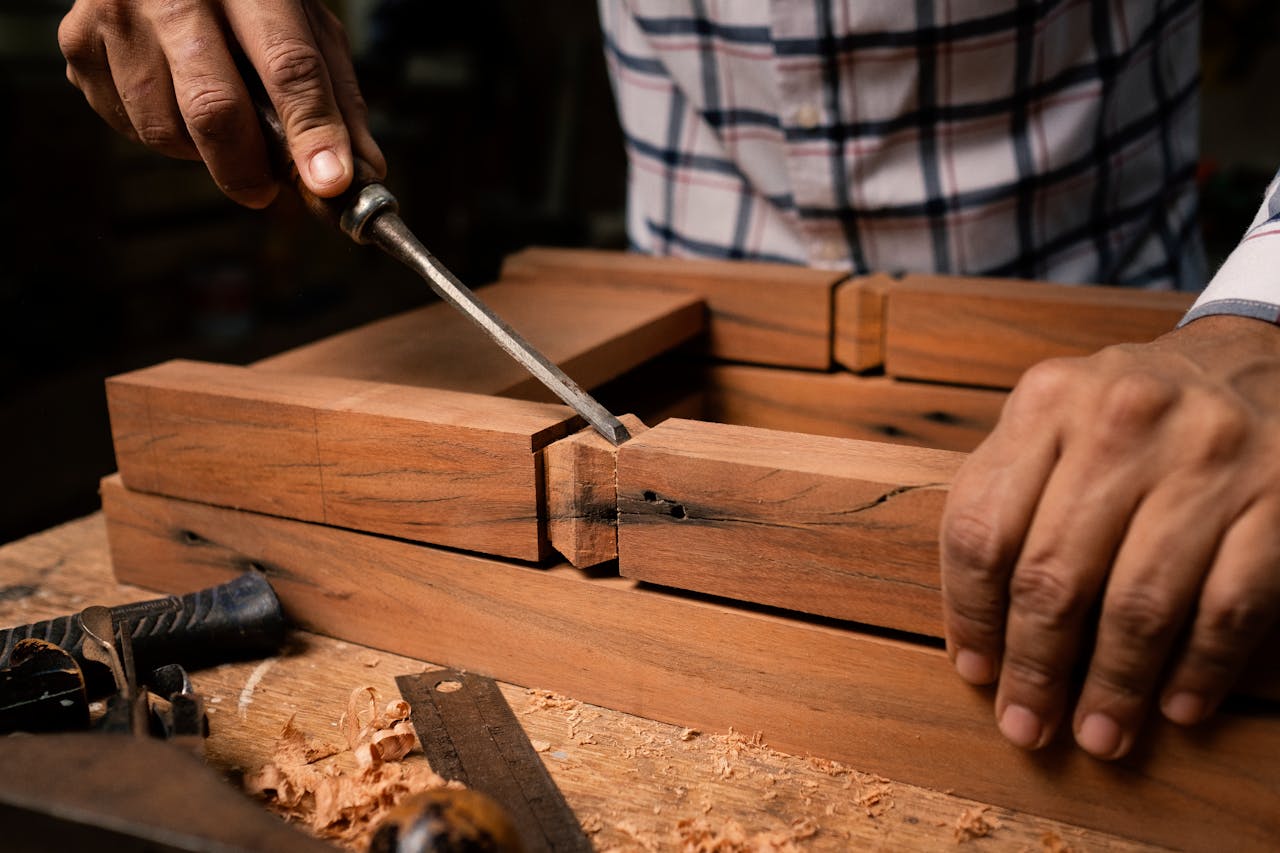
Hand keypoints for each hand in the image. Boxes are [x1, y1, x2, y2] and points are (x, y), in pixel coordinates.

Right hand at [58, 0, 385, 206]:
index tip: (330, 185)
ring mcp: (115, 16)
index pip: (287, 65)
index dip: (311, 132)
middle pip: (214, 109)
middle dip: (250, 170)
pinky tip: (175, 95)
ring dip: (205, 153)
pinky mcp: (77, 45)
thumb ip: (334, 98)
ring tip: (222, 120)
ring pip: (166, 130)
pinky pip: (129, 126)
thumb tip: (363, 172)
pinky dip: (164, 133)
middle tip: (269, 191)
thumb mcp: (303, 23)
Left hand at [940, 314, 1279, 758]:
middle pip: (1052, 574)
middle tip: (1027, 726)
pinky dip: (1200, 668)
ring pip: (1139, 603)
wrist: (1255, 356)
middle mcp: (1120, 421)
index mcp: (1047, 402)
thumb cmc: (1130, 412)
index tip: (975, 672)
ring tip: (1099, 736)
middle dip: (1035, 668)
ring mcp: (1207, 458)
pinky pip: (1229, 607)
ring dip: (1113, 686)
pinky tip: (1175, 708)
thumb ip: (1006, 493)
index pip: (980, 528)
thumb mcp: (1054, 419)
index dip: (969, 614)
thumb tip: (977, 628)